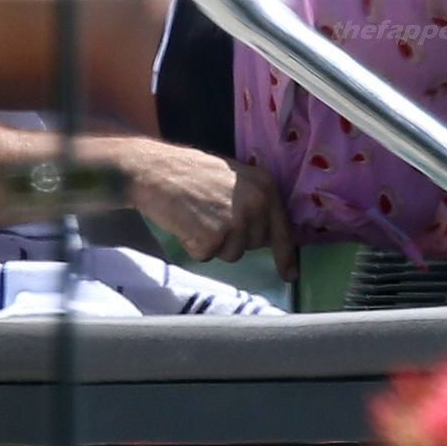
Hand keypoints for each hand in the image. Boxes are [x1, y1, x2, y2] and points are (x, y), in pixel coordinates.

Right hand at [123, 142, 297, 280]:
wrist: (156, 170)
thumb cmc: (191, 172)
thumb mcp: (235, 178)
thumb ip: (254, 201)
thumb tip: (263, 234)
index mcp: (266, 186)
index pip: (282, 229)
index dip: (285, 255)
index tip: (290, 275)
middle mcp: (256, 204)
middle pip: (253, 245)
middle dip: (234, 238)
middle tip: (211, 215)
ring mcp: (235, 222)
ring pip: (231, 254)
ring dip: (213, 243)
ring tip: (197, 217)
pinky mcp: (212, 237)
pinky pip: (207, 256)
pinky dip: (194, 246)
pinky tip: (186, 223)